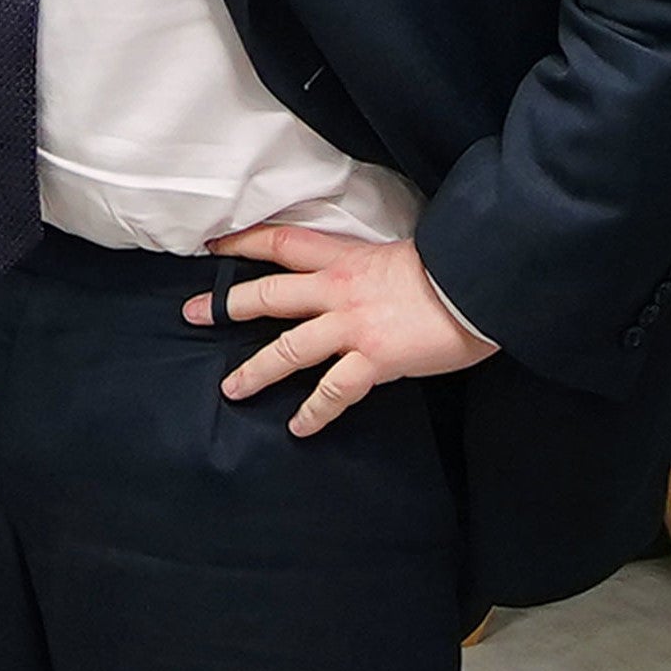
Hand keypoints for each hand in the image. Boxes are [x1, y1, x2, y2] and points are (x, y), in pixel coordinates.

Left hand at [194, 226, 497, 434]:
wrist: (480, 285)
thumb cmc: (446, 270)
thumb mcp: (392, 255)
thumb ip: (361, 268)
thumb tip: (351, 280)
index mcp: (342, 258)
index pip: (280, 242)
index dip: (243, 242)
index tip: (212, 245)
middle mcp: (337, 289)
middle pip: (267, 294)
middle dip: (225, 306)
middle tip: (190, 314)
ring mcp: (352, 326)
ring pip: (288, 349)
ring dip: (256, 371)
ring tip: (232, 389)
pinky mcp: (374, 359)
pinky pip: (333, 391)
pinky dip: (314, 412)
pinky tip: (298, 427)